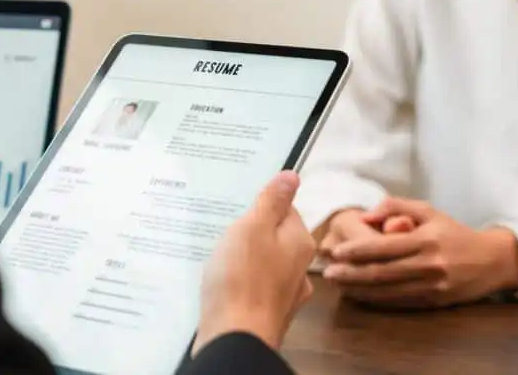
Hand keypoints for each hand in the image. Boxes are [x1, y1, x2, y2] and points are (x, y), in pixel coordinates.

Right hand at [195, 171, 315, 353]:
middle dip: (249, 233)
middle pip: (273, 237)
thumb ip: (272, 201)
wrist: (235, 340)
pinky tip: (220, 284)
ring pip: (262, 263)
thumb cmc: (243, 281)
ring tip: (217, 259)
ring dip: (242, 259)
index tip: (238, 206)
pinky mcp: (265, 312)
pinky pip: (252, 287)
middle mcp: (299, 267)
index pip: (286, 209)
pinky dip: (238, 283)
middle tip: (222, 231)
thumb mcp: (253, 228)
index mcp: (300, 241)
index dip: (261, 205)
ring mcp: (284, 293)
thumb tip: (292, 176)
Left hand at [323, 197, 517, 308]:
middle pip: (381, 272)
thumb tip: (367, 214)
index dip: (358, 251)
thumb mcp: (429, 211)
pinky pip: (398, 302)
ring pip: (387, 291)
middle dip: (352, 274)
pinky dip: (376, 299)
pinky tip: (360, 294)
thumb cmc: (455, 233)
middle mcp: (428, 265)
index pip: (385, 247)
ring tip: (339, 285)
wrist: (491, 261)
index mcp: (426, 240)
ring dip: (359, 289)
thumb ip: (397, 206)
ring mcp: (430, 286)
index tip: (338, 251)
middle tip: (329, 273)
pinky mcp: (432, 302)